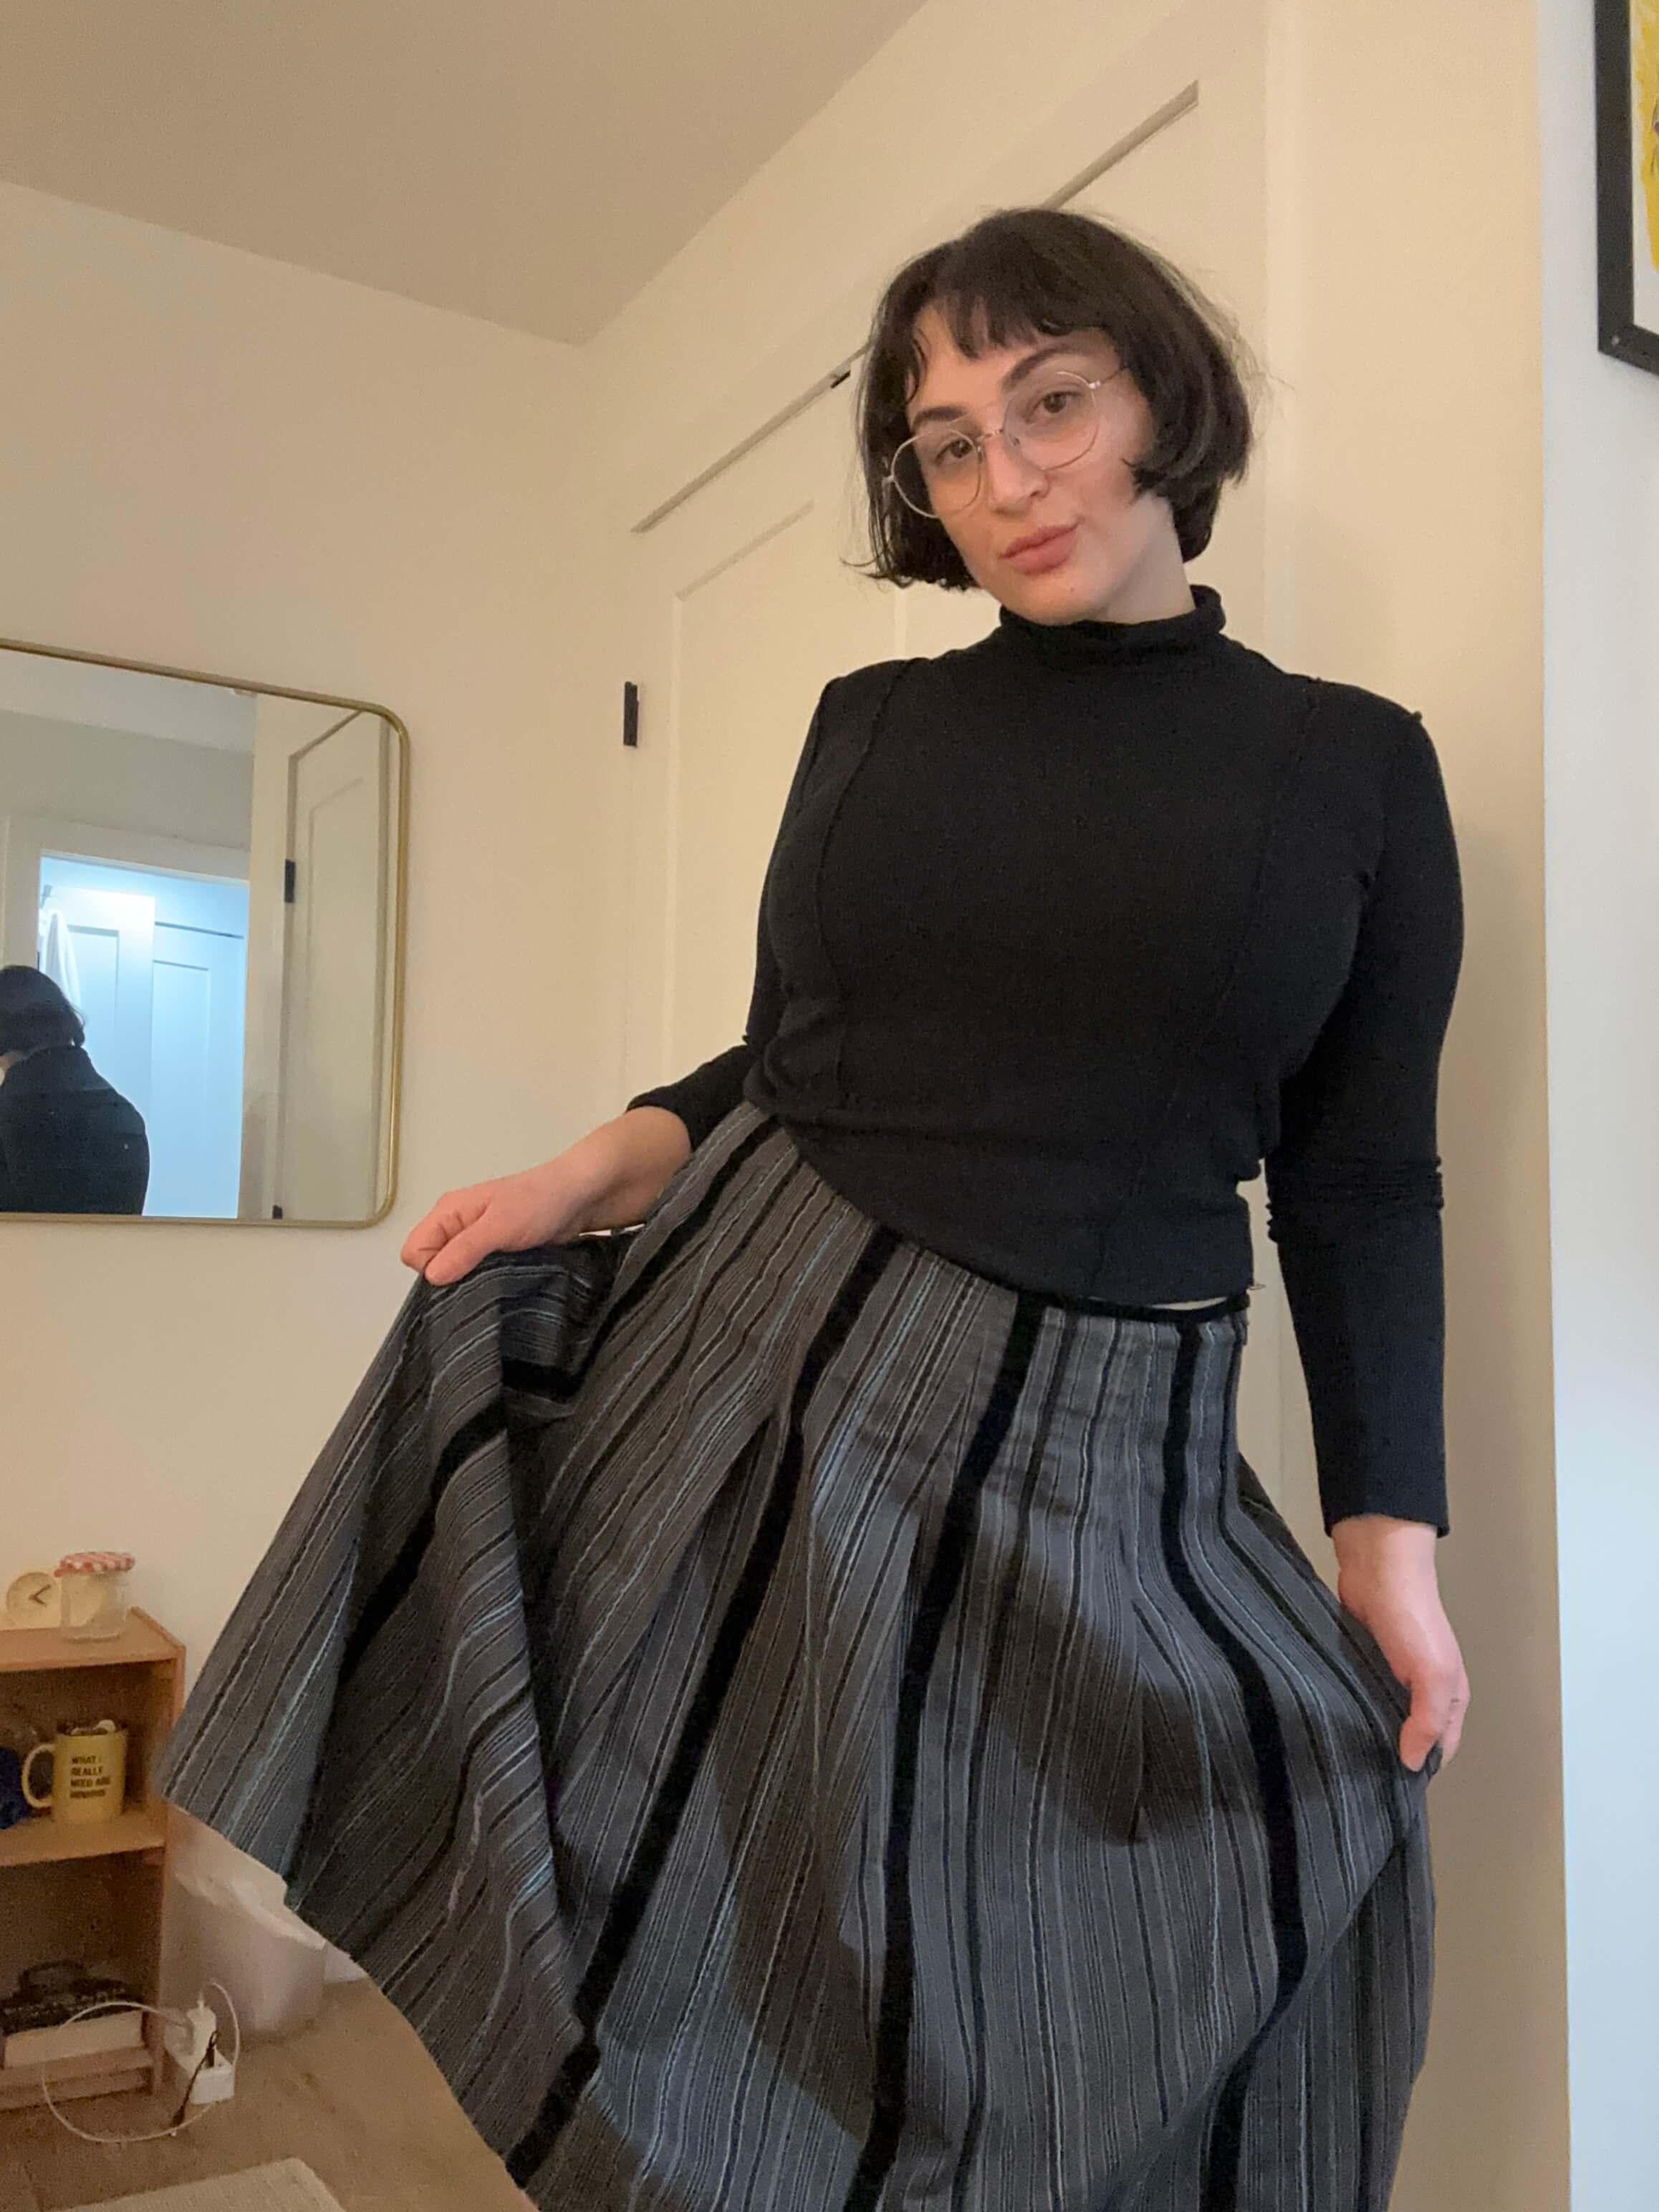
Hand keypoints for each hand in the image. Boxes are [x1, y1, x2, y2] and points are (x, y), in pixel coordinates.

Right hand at [399, 1108, 691, 1285]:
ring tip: (498, 1286)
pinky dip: (488, 1283)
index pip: (413, 1252)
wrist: (582, 1195)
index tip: (462, 1277)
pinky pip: (479, 1275)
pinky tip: (506, 1286)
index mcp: (448, 1213)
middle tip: (483, 1287)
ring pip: (456, 1273)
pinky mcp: (498, 1253)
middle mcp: (457, 1226)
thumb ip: (465, 1250)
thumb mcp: (500, 1226)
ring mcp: (478, 1240)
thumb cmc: (540, 1203)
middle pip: (432, 1266)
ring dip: (472, 1284)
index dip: (431, 1270)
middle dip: (450, 1281)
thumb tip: (432, 1278)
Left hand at [1330, 1514, 1468, 1772]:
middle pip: (1410, 1737)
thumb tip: (1412, 1764)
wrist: (1377, 1566)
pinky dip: (1348, 1709)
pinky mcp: (1362, 1663)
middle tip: (1357, 1779)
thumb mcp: (1432, 1674)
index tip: (1389, 1791)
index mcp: (1448, 1697)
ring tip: (1339, 1758)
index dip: (1419, 1769)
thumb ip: (1427, 1721)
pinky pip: (1358, 1696)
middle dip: (1389, 1755)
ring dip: (1365, 1732)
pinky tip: (1330, 1723)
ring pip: (1381, 1718)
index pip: (1439, 1749)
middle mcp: (1421, 1691)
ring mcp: (1390, 1677)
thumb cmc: (1412, 1618)